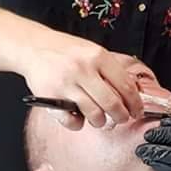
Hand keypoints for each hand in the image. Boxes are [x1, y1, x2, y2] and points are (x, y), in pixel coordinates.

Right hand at [19, 34, 143, 129]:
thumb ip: (110, 69)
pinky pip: (70, 120)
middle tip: (122, 118)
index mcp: (98, 56)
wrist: (33, 46)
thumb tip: (131, 92)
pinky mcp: (50, 96)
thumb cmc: (66, 51)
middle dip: (121, 116)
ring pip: (93, 113)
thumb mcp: (92, 51)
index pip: (125, 85)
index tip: (137, 111)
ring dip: (101, 121)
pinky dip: (78, 124)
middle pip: (111, 103)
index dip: (135, 103)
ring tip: (100, 119)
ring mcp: (66, 84)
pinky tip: (79, 119)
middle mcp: (82, 69)